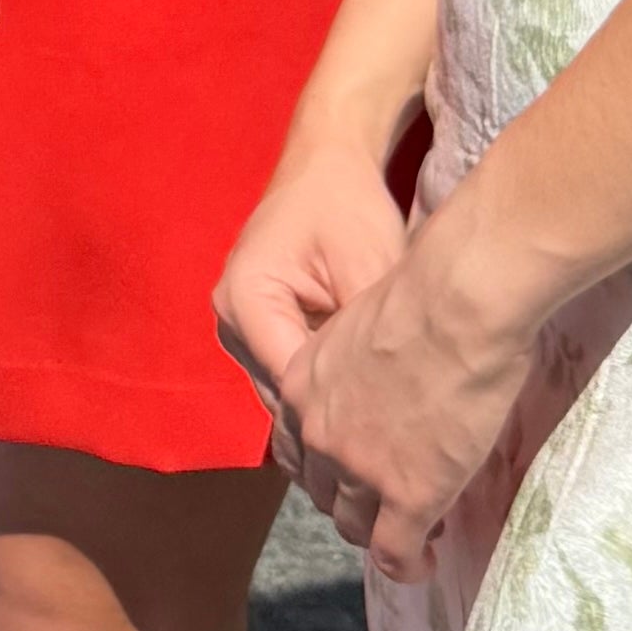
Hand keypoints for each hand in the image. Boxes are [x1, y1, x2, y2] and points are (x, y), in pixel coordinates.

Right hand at [213, 127, 418, 456]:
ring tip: (381, 452)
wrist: (329, 163)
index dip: (338, 418)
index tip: (388, 451)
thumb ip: (370, 333)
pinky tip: (366, 418)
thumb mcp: (368, 267)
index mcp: (245, 300)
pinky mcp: (261, 326)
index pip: (291, 382)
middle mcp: (230, 319)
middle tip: (388, 467)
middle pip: (283, 396)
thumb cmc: (348, 205)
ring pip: (286, 392)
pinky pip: (291, 374)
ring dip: (327, 415)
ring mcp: (240, 326)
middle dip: (331, 426)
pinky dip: (324, 394)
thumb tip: (400, 399)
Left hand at [270, 206, 551, 581]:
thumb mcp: (364, 330)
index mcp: (302, 385)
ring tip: (410, 533)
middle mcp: (318, 432)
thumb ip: (360, 364)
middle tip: (384, 503)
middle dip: (349, 501)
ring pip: (354, 526)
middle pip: (320, 491)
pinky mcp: (407, 496)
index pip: (294, 447)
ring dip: (378, 534)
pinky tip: (424, 564)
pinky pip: (395, 552)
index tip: (348, 472)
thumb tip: (385, 375)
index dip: (321, 466)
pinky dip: (408, 565)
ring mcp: (359, 468)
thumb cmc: (425, 295)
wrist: (457, 305)